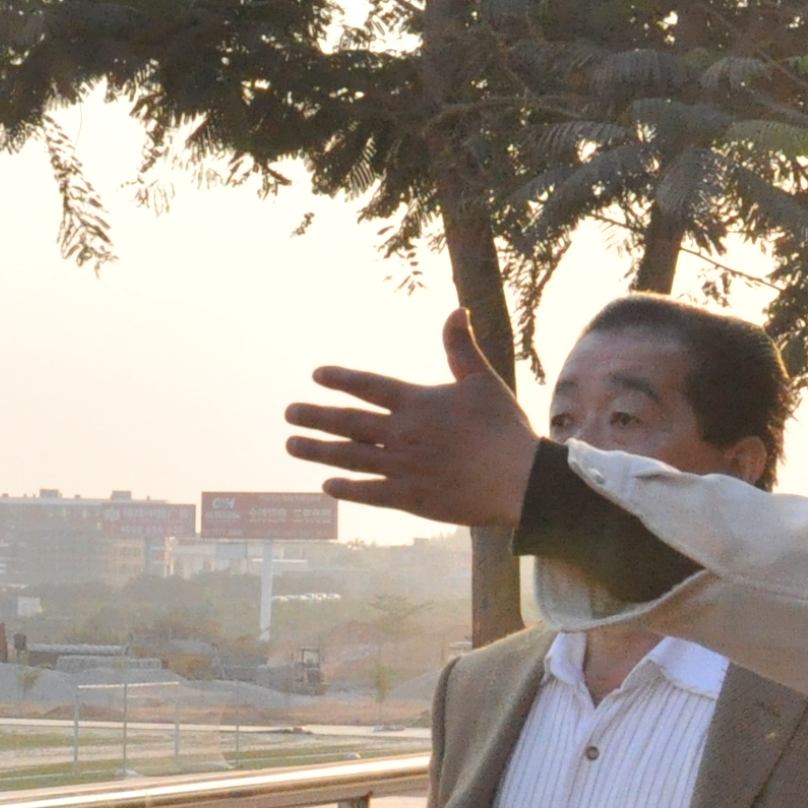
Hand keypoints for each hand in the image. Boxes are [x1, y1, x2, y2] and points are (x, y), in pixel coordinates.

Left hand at [285, 309, 537, 528]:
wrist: (519, 479)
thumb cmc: (505, 428)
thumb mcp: (482, 380)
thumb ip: (460, 347)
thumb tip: (456, 309)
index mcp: (417, 402)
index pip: (368, 386)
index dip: (341, 380)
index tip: (317, 376)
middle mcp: (402, 433)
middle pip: (347, 422)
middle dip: (315, 416)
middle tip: (288, 413)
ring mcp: (402, 467)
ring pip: (348, 457)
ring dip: (317, 450)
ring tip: (291, 444)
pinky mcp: (410, 498)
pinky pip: (369, 492)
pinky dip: (346, 489)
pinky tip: (327, 486)